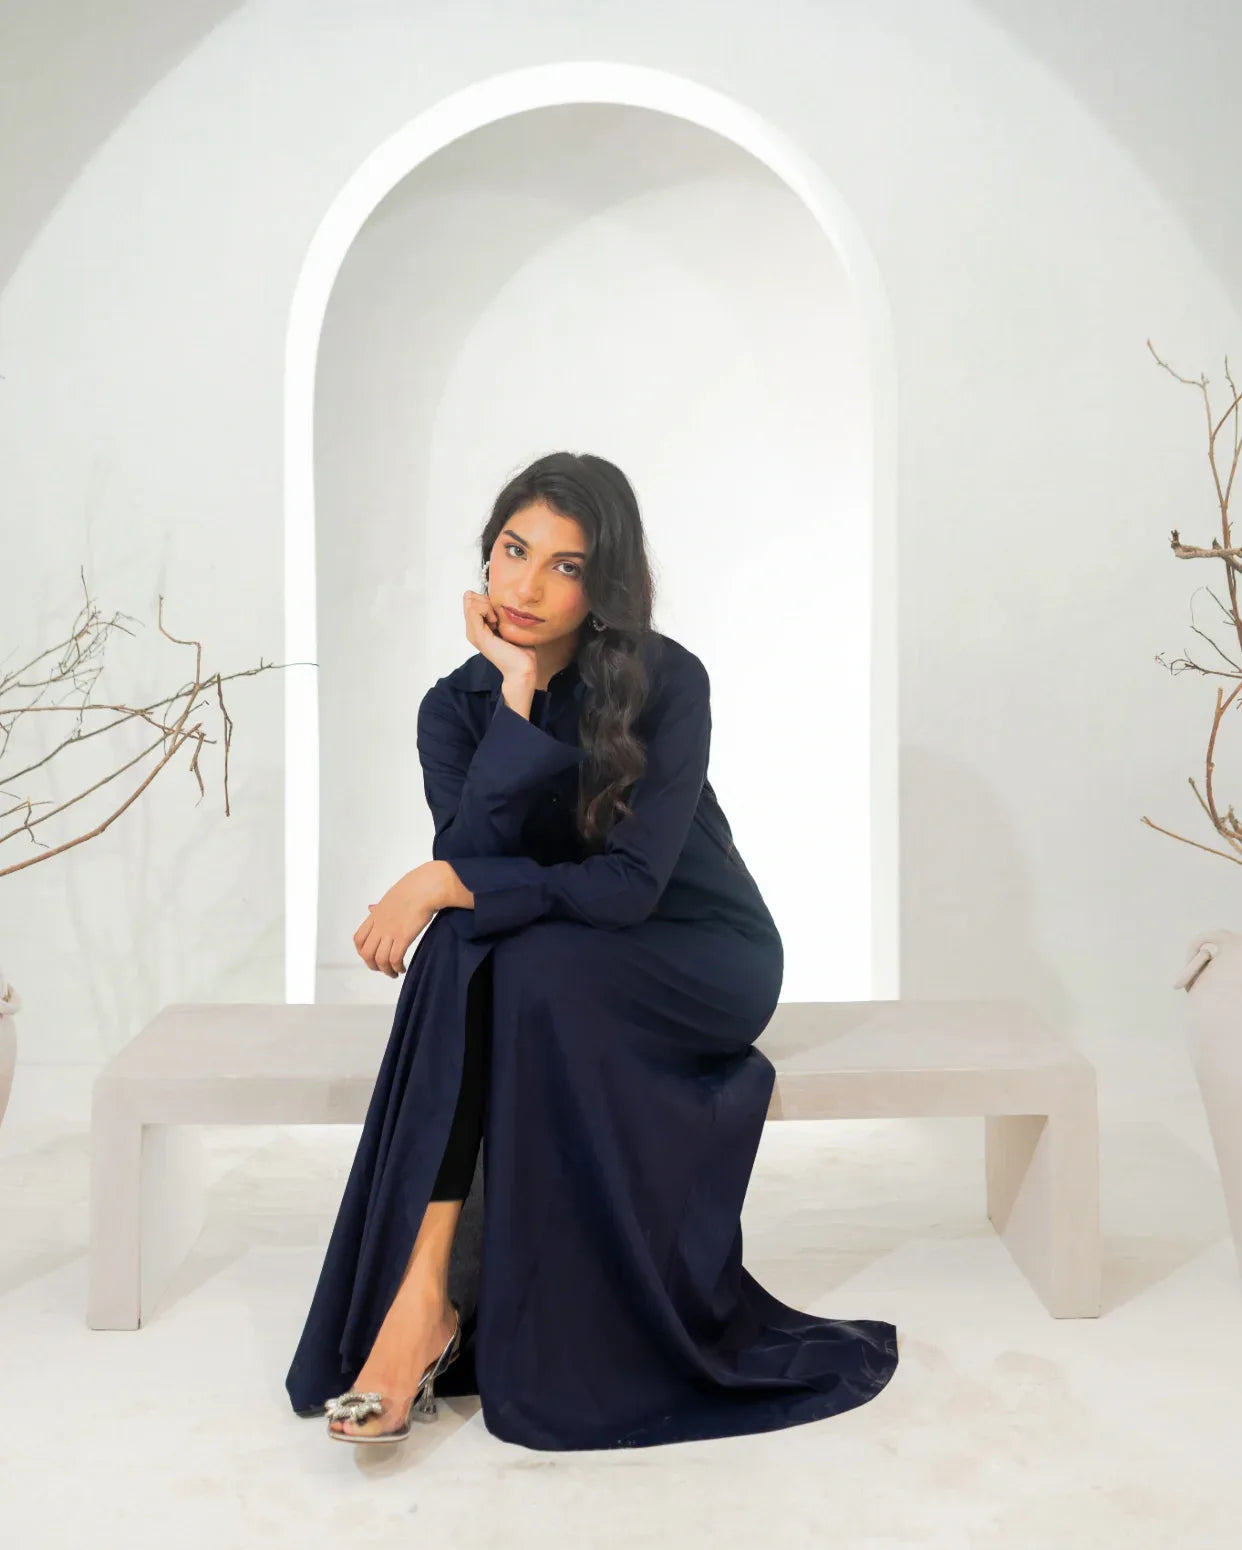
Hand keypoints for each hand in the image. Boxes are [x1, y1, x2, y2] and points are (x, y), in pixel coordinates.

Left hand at [354, 862, 447, 976]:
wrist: (426, 887)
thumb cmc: (412, 888)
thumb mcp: (389, 896)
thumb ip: (379, 907)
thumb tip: (370, 908)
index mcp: (375, 916)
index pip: (359, 939)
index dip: (362, 952)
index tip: (372, 956)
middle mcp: (379, 925)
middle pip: (366, 953)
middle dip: (373, 965)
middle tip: (383, 969)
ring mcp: (390, 932)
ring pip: (379, 959)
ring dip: (386, 970)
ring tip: (394, 973)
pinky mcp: (403, 937)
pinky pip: (394, 959)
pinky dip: (397, 967)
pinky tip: (402, 968)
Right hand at [464, 588, 537, 680]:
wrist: (522, 668)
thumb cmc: (521, 649)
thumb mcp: (510, 625)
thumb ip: (502, 613)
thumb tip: (505, 598)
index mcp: (478, 627)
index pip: (472, 599)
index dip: (486, 599)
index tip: (499, 612)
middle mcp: (472, 630)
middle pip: (469, 598)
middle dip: (485, 600)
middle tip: (498, 616)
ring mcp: (472, 633)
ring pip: (470, 601)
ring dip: (486, 605)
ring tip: (497, 621)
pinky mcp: (477, 635)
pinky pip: (474, 609)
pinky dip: (486, 610)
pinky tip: (496, 622)